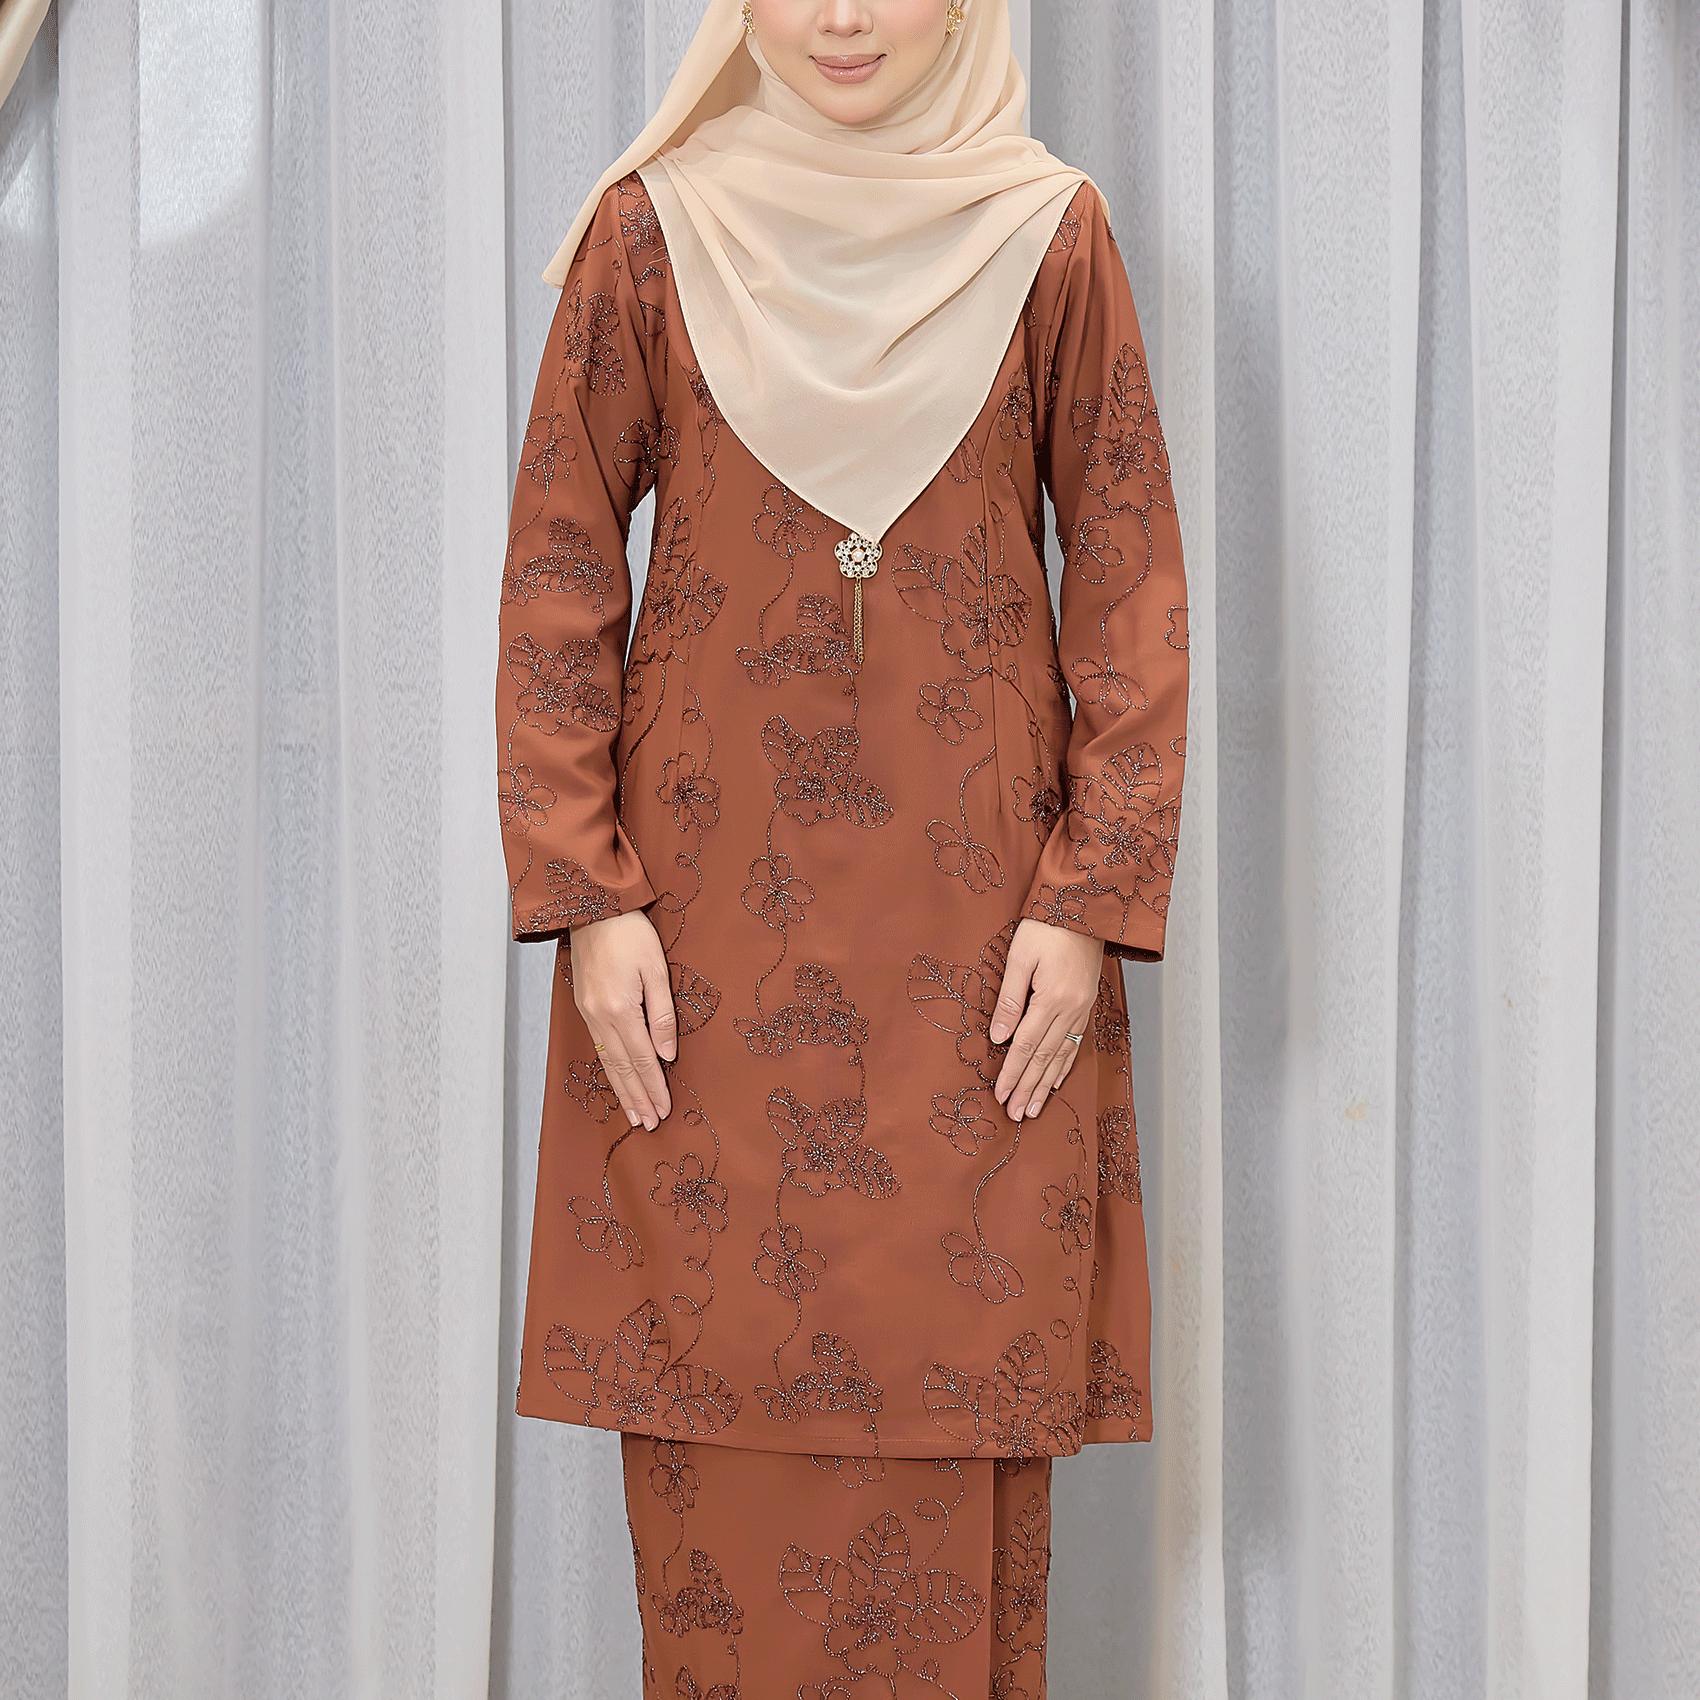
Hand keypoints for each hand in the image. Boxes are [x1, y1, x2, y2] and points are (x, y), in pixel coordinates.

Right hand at [567, 910, 676, 1129]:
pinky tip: (617, 1080)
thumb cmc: (630, 932)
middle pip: (622, 1067)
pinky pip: (599, 1047)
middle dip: (638, 1098)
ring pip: (608, 1061)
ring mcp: (588, 1013)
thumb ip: (662, 1014)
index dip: (654, 1087)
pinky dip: (609, 1069)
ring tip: (634, 1114)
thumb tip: (667, 1054)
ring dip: (622, 1090)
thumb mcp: (656, 968)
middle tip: (650, 1124)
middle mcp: (600, 1016)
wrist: (592, 906)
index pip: (642, 1058)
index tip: (665, 1110)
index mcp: (620, 1009)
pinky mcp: (584, 1006)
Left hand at [987, 919, 1104, 1121]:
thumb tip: (998, 1037)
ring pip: (1061, 1056)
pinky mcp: (1087, 1005)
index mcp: (1052, 999)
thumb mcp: (1019, 957)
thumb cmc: (1047, 927)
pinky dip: (1064, 1065)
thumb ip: (1009, 998)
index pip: (1026, 1045)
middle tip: (1014, 1114)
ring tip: (1032, 1108)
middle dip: (1027, 1087)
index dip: (1012, 1072)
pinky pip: (1075, 1043)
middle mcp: (1071, 1010)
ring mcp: (1082, 1009)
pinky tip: (1055, 1080)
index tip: (1000, 1095)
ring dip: (1044, 1084)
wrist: (1086, 908)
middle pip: (1044, 1058)